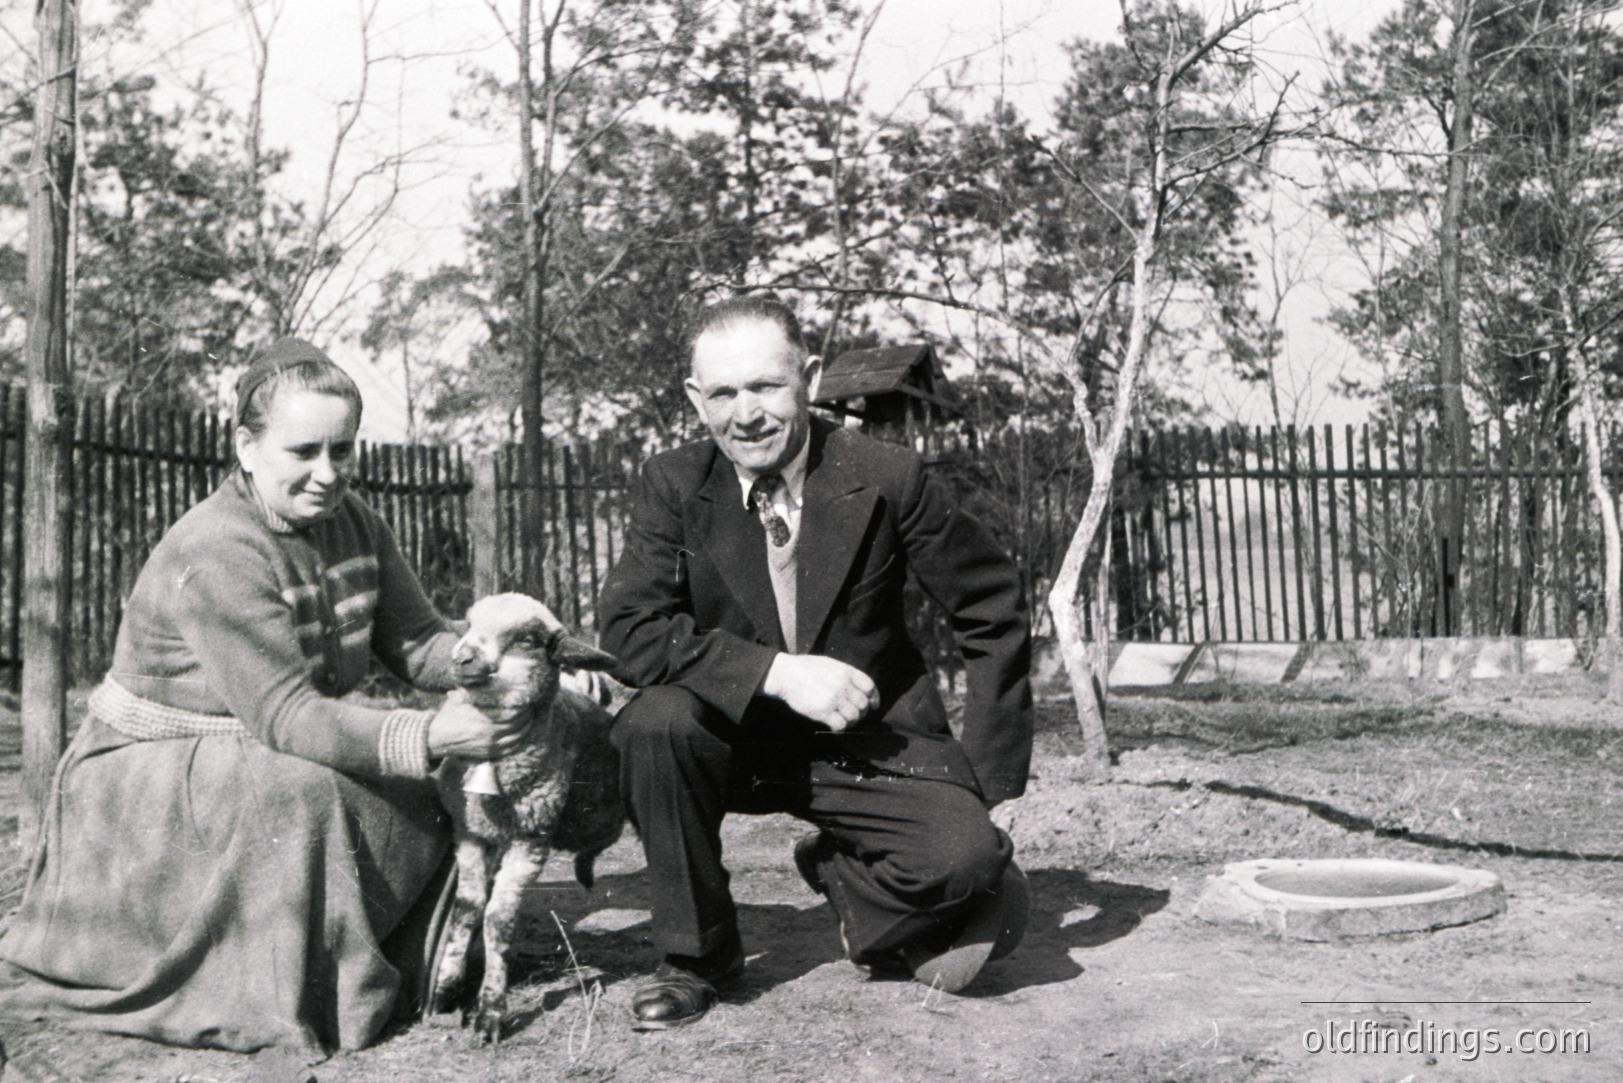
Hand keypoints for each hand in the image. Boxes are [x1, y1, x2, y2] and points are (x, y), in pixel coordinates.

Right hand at [427, 694, 529, 760]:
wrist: (437, 737)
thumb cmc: (450, 713)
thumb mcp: (461, 695)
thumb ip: (477, 687)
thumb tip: (490, 672)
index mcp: (483, 714)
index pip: (512, 710)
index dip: (522, 704)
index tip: (526, 697)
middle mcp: (489, 731)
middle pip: (518, 722)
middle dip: (526, 713)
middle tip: (530, 706)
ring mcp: (490, 744)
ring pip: (518, 736)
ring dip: (526, 726)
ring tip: (529, 717)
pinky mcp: (489, 753)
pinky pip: (511, 748)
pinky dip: (520, 740)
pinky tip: (522, 733)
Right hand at [762, 654, 878, 732]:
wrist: (786, 675)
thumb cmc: (805, 668)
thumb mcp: (829, 664)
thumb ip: (845, 674)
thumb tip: (858, 688)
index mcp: (846, 672)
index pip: (869, 686)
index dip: (874, 697)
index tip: (873, 704)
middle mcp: (843, 686)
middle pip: (863, 704)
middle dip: (861, 711)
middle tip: (854, 714)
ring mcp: (834, 699)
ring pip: (854, 716)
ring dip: (851, 721)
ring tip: (844, 721)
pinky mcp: (823, 712)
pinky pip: (840, 725)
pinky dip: (840, 729)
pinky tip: (835, 727)